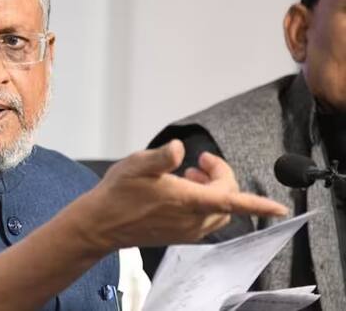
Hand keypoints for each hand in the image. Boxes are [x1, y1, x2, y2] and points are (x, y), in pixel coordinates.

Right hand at [78, 140, 286, 251]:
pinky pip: (206, 218)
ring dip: (214, 189)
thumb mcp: (136, 165)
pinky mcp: (179, 234)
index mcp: (186, 201)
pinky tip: (184, 188)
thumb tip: (180, 148)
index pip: (231, 200)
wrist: (102, 223)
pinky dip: (205, 201)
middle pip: (227, 199)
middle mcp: (191, 219)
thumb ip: (161, 156)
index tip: (280, 207)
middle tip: (200, 161)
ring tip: (191, 172)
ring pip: (219, 210)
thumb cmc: (118, 193)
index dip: (258, 203)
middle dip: (221, 176)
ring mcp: (186, 230)